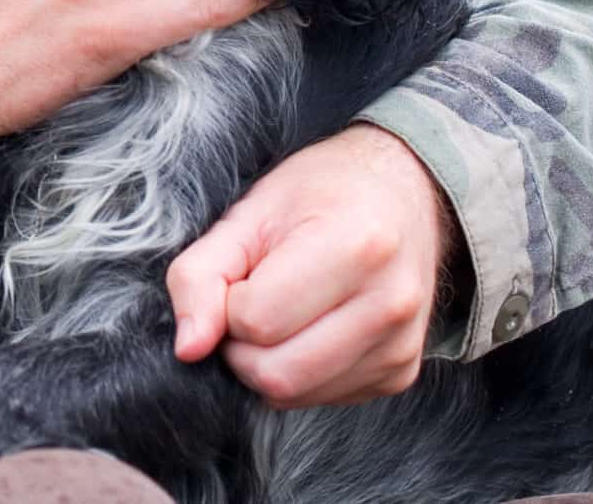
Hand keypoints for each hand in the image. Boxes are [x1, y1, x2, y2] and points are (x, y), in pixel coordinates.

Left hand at [167, 123, 461, 407]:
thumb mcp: (247, 214)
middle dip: (239, 346)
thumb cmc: (320, 194)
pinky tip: (307, 328)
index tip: (241, 276)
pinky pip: (323, 398)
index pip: (255, 320)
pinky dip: (297, 373)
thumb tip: (187, 349)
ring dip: (264, 363)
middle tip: (248, 302)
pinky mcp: (402, 372)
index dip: (228, 303)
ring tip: (277, 312)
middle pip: (276, 373)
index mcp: (355, 246)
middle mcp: (389, 303)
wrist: (405, 193)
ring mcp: (401, 345)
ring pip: (295, 394)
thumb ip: (199, 275)